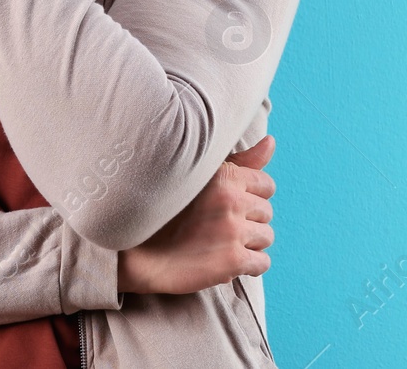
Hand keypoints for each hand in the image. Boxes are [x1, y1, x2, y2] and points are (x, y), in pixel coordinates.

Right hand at [117, 135, 275, 295]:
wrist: (134, 252)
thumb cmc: (166, 210)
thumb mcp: (200, 176)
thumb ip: (241, 161)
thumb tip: (271, 141)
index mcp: (224, 175)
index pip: (265, 185)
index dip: (249, 196)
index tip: (227, 205)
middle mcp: (231, 200)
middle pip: (266, 212)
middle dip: (248, 220)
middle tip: (218, 226)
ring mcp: (233, 231)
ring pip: (266, 237)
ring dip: (248, 243)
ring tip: (220, 243)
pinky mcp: (232, 261)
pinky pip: (262, 264)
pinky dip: (249, 265)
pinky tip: (225, 260)